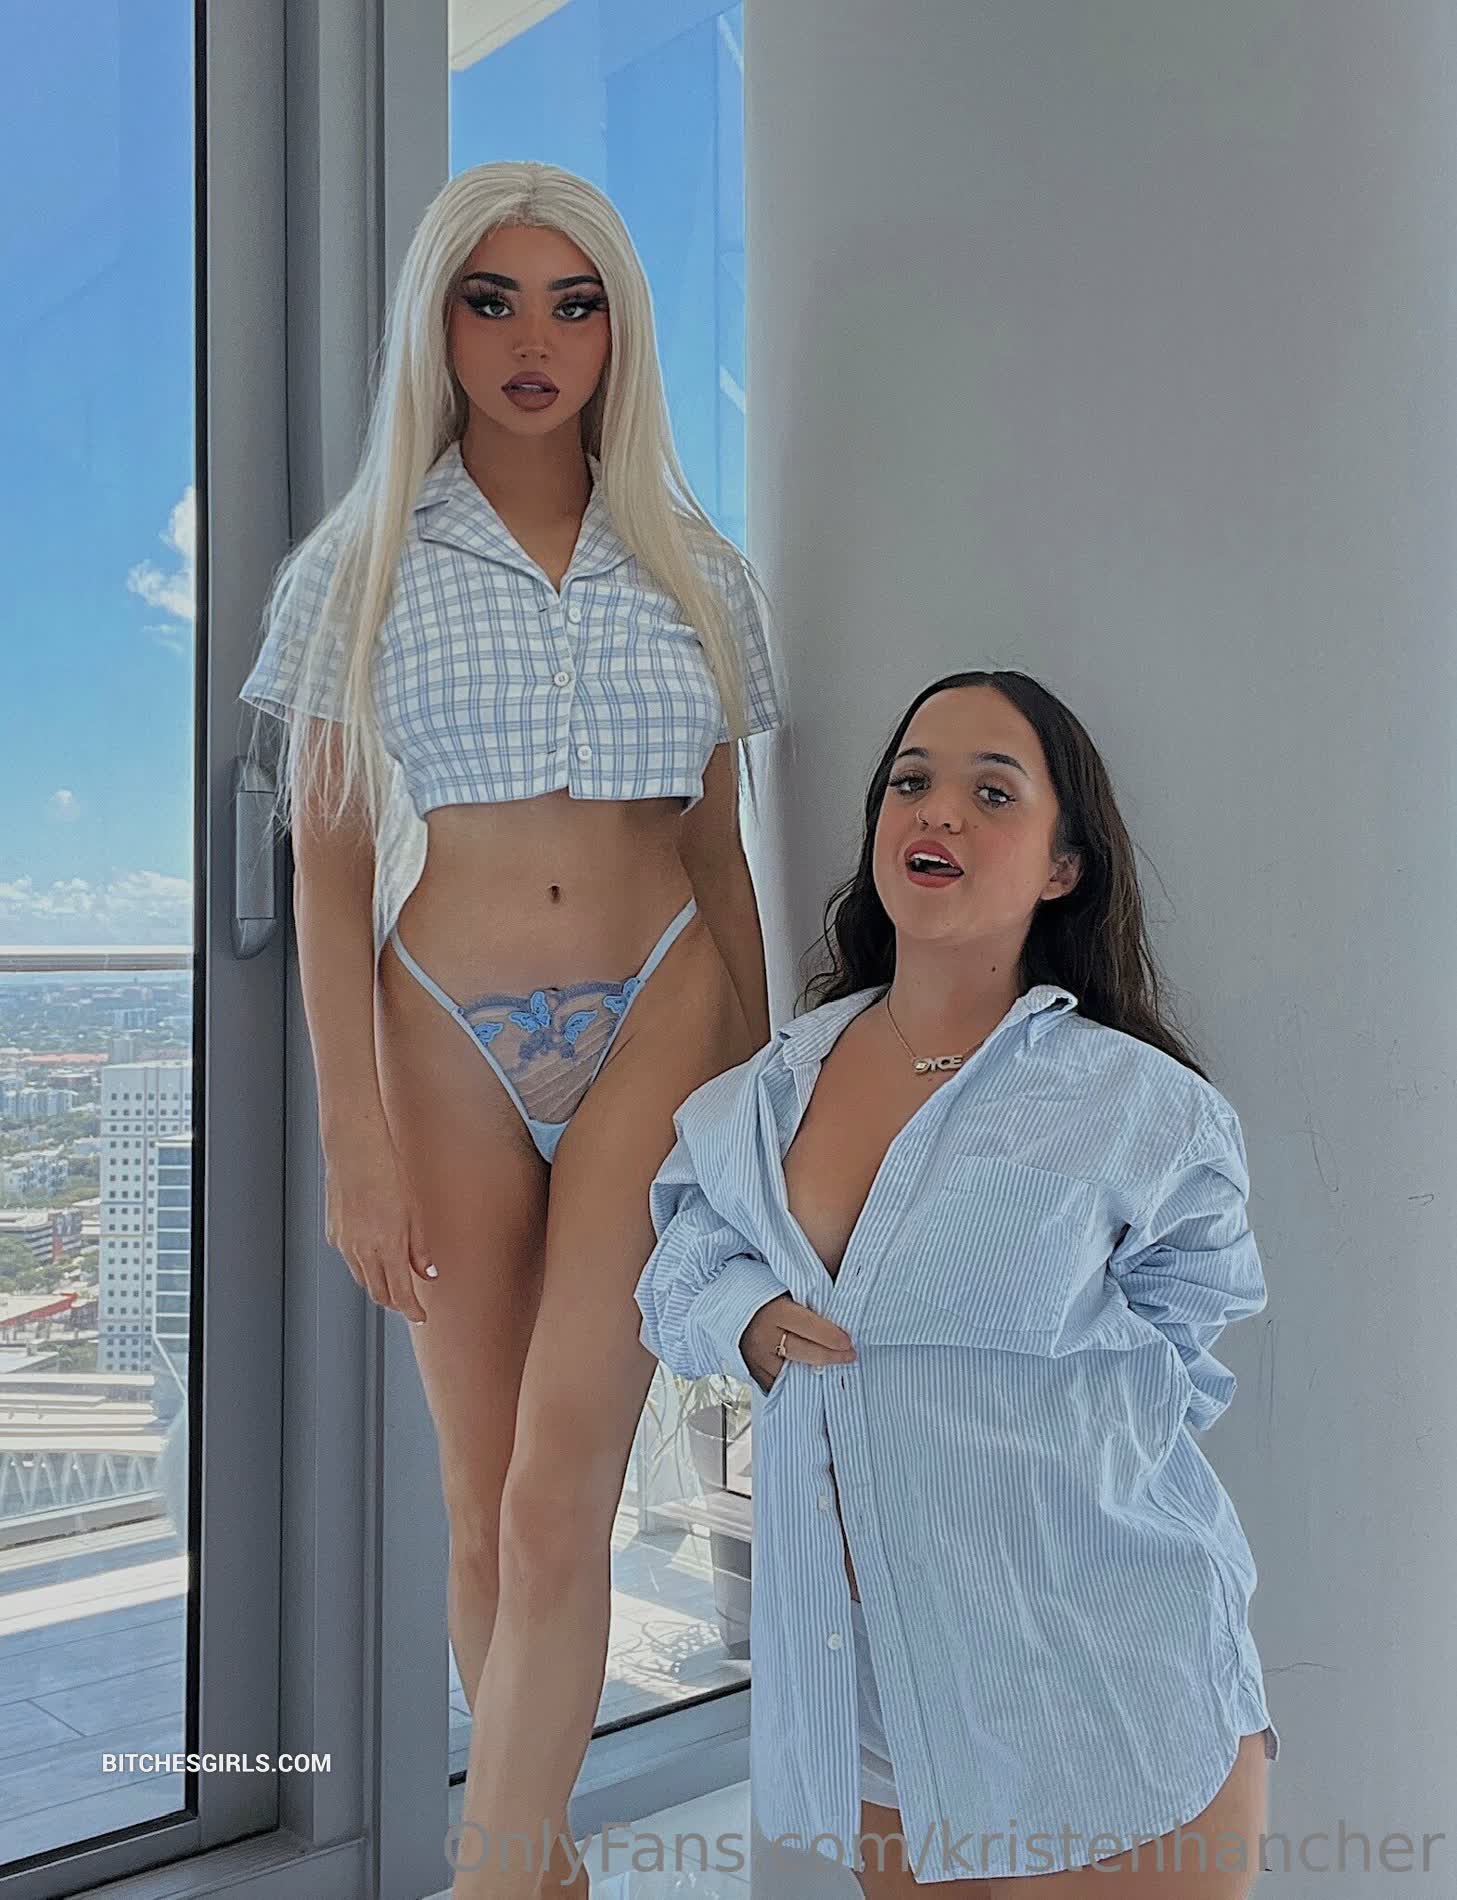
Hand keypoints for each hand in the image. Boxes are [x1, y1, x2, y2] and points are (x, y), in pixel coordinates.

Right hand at [324, 1135, 434, 1323]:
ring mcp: (344, 1243)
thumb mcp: (414, 1212)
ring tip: (393, 1279)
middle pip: (378, 1292)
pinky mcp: (333, 1232)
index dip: (411, 1310)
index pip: (400, 1294)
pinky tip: (373, 1252)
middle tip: (408, 1302)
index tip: (420, 1317)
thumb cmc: (388, 1172)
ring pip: (362, 1277)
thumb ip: (420, 1248)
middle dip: (394, 1301)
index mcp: (387, 1247)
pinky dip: (362, 1262)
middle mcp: (361, 1251)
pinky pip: (349, 1258)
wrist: (356, 1149)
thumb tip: (429, 1273)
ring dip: (378, 1283)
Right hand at [741, 1295, 855, 1394]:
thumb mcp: (784, 1285)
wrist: (724, 1300)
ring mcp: (756, 1357)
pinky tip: (806, 1377)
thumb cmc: (760, 1290)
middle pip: (806, 1352)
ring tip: (831, 1368)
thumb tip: (840, 1300)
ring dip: (813, 1372)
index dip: (833, 1336)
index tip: (849, 1342)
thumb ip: (809, 1295)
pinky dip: (793, 1381)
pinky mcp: (751, 1371)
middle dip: (832, 1356)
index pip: (810, 1327)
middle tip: (850, 1356)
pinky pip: (777, 1383)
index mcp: (774, 1311)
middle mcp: (764, 1337)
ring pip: (793, 1373)